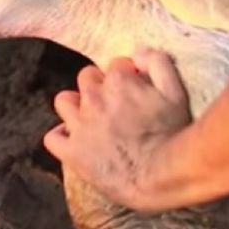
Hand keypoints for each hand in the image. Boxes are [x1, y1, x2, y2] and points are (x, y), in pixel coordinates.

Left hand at [43, 50, 190, 210]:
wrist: (161, 175)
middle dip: (100, 85)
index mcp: (118, 81)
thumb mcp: (176, 92)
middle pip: (87, 77)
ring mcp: (80, 125)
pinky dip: (61, 137)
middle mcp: (94, 98)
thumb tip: (138, 53)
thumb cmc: (173, 134)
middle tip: (115, 104)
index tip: (136, 90)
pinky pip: (52, 138)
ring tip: (90, 117)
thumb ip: (158, 63)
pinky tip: (74, 140)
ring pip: (64, 101)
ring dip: (75, 105)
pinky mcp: (73, 151)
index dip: (129, 76)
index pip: (116, 65)